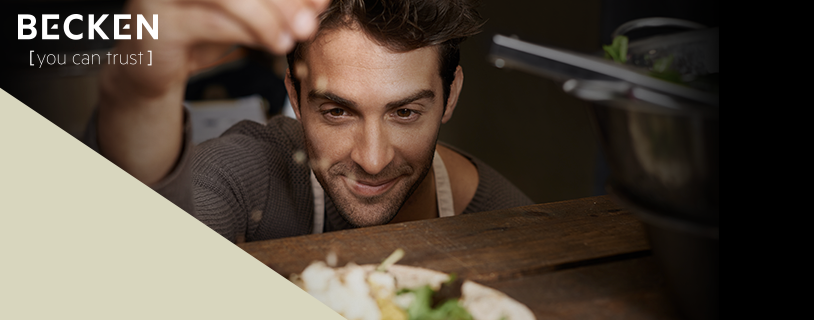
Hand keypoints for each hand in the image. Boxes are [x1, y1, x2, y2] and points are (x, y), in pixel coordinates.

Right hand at [97, 0, 329, 184]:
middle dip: (283, 0)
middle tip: (310, 20)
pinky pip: (211, 22)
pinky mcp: (156, 19)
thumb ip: (277, 4)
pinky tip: (272, 44)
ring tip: (293, 37)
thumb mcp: (243, 12)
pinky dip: (248, 33)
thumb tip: (318, 2)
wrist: (146, 66)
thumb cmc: (195, 30)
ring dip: (268, 18)